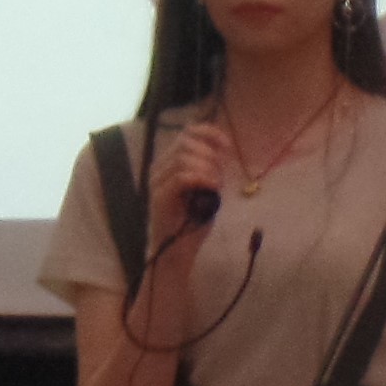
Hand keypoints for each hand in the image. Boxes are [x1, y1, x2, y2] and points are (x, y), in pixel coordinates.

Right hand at [145, 122, 233, 249]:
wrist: (177, 252)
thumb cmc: (192, 223)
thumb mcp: (206, 190)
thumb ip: (211, 169)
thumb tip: (223, 151)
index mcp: (170, 164)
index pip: (186, 133)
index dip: (209, 133)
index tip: (228, 145)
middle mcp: (160, 169)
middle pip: (184, 142)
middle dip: (209, 154)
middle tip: (220, 173)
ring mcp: (157, 183)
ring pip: (183, 158)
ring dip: (207, 167)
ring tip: (216, 184)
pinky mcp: (160, 198)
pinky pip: (181, 177)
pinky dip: (201, 178)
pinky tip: (213, 187)